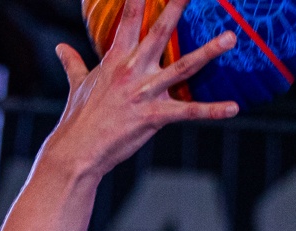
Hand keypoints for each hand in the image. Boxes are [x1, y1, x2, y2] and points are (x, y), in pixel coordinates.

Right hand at [43, 0, 239, 185]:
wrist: (76, 151)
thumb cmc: (78, 118)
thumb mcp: (78, 85)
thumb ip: (74, 63)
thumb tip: (61, 48)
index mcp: (115, 59)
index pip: (128, 18)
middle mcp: (132, 70)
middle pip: (159, 32)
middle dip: (177, 8)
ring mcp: (144, 93)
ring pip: (183, 67)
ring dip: (209, 52)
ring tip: (231, 37)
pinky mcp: (153, 117)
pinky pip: (188, 112)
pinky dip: (212, 111)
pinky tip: (234, 108)